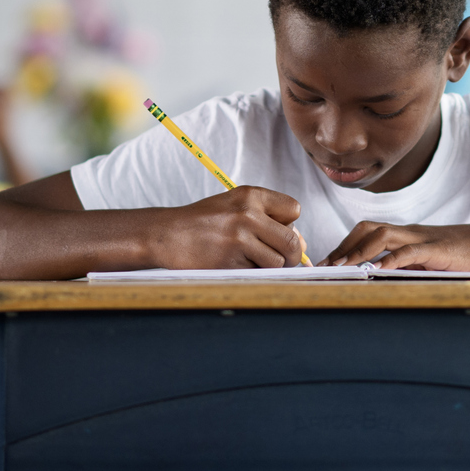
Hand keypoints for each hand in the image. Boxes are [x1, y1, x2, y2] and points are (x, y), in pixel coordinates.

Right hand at [147, 187, 305, 268]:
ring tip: (251, 260)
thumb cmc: (205, 221)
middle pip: (292, 241)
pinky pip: (257, 275)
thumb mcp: (236, 207)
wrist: (167, 234)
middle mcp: (247, 215)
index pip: (294, 210)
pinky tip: (235, 265)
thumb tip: (303, 245)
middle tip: (278, 258)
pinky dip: (252, 274)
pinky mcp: (229, 263)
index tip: (276, 231)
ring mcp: (238, 240)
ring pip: (277, 262)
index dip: (290, 224)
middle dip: (291, 255)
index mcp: (250, 195)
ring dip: (269, 267)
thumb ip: (268, 220)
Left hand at [321, 221, 469, 270]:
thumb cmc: (468, 258)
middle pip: (368, 227)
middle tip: (325, 266)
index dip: (346, 245)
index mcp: (409, 235)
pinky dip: (391, 259)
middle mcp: (412, 232)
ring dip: (359, 251)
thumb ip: (410, 268)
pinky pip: (410, 251)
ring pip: (383, 234)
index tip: (327, 263)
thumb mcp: (432, 264)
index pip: (369, 232)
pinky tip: (377, 270)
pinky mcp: (439, 250)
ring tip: (341, 268)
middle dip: (344, 245)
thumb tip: (382, 281)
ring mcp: (425, 238)